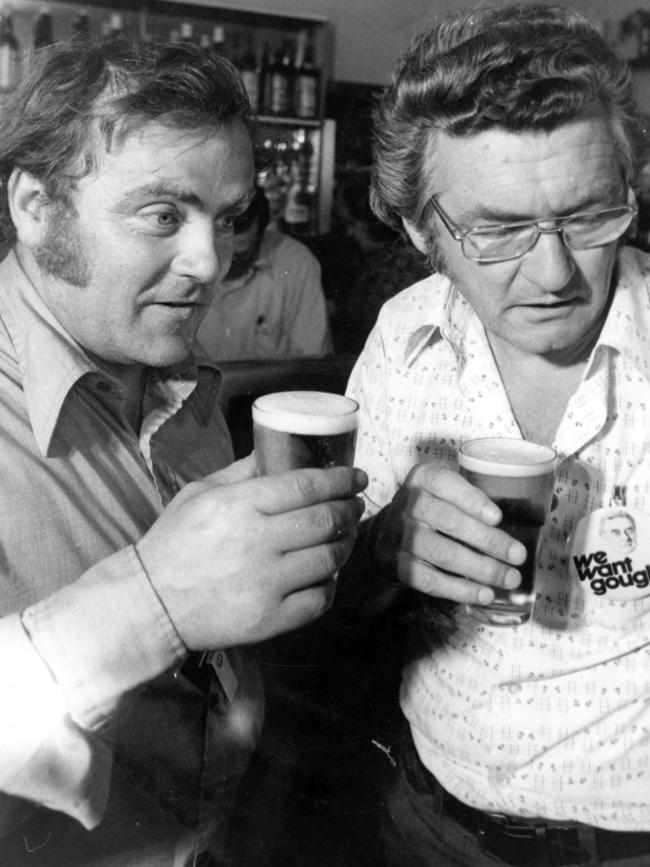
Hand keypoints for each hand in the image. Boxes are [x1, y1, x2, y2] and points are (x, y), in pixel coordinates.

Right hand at [136, 461, 366, 648]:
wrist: (149, 604)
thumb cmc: (173, 543)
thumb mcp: (199, 493)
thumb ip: (241, 471)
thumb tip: (274, 450)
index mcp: (240, 505)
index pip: (306, 486)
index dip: (340, 480)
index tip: (356, 477)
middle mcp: (258, 541)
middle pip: (325, 520)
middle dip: (349, 509)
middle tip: (355, 505)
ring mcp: (266, 584)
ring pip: (329, 558)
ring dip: (345, 545)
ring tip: (344, 537)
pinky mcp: (270, 619)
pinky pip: (319, 599)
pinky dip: (330, 585)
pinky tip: (327, 575)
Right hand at [369, 463, 526, 605]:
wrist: (387, 535)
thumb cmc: (433, 510)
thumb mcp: (449, 492)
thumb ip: (487, 495)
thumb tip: (546, 506)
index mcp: (424, 478)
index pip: (445, 483)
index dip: (472, 500)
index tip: (498, 517)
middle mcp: (407, 503)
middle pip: (449, 522)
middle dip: (487, 541)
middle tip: (518, 556)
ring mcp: (399, 535)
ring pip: (442, 553)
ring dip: (479, 568)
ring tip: (509, 579)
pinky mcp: (396, 564)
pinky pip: (429, 579)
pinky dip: (458, 589)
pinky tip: (483, 594)